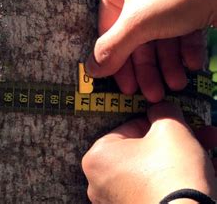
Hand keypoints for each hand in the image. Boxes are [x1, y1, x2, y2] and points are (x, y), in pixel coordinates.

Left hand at [82, 102, 216, 203]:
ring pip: (154, 172)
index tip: (180, 122)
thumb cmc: (171, 173)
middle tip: (203, 136)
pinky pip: (158, 191)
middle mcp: (100, 182)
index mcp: (98, 157)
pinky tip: (210, 173)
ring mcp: (116, 201)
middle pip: (144, 151)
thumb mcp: (170, 129)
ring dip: (183, 159)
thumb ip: (163, 112)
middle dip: (178, 142)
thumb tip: (161, 108)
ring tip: (211, 152)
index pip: (130, 128)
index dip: (159, 123)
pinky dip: (179, 182)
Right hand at [85, 0, 216, 101]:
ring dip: (167, 64)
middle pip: (135, 35)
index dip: (117, 61)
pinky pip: (181, 28)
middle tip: (152, 93)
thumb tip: (91, 71)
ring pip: (159, 36)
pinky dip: (185, 50)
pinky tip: (192, 66)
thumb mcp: (138, 24)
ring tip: (177, 84)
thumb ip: (112, 49)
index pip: (109, 28)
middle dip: (148, 67)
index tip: (125, 86)